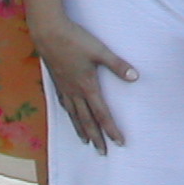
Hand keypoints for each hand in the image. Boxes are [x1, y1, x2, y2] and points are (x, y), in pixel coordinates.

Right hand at [34, 18, 137, 153]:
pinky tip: (70, 115)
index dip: (111, 130)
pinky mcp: (56, 81)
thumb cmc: (75, 39)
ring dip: (81, 130)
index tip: (119, 143)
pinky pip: (64, 104)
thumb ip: (117, 65)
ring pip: (74, 115)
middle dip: (96, 137)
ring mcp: (64, 87)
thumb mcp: (100, 50)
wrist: (48, 32)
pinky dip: (69, 115)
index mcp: (88, 86)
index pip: (102, 114)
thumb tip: (135, 77)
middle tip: (102, 152)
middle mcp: (75, 91)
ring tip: (85, 142)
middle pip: (87, 120)